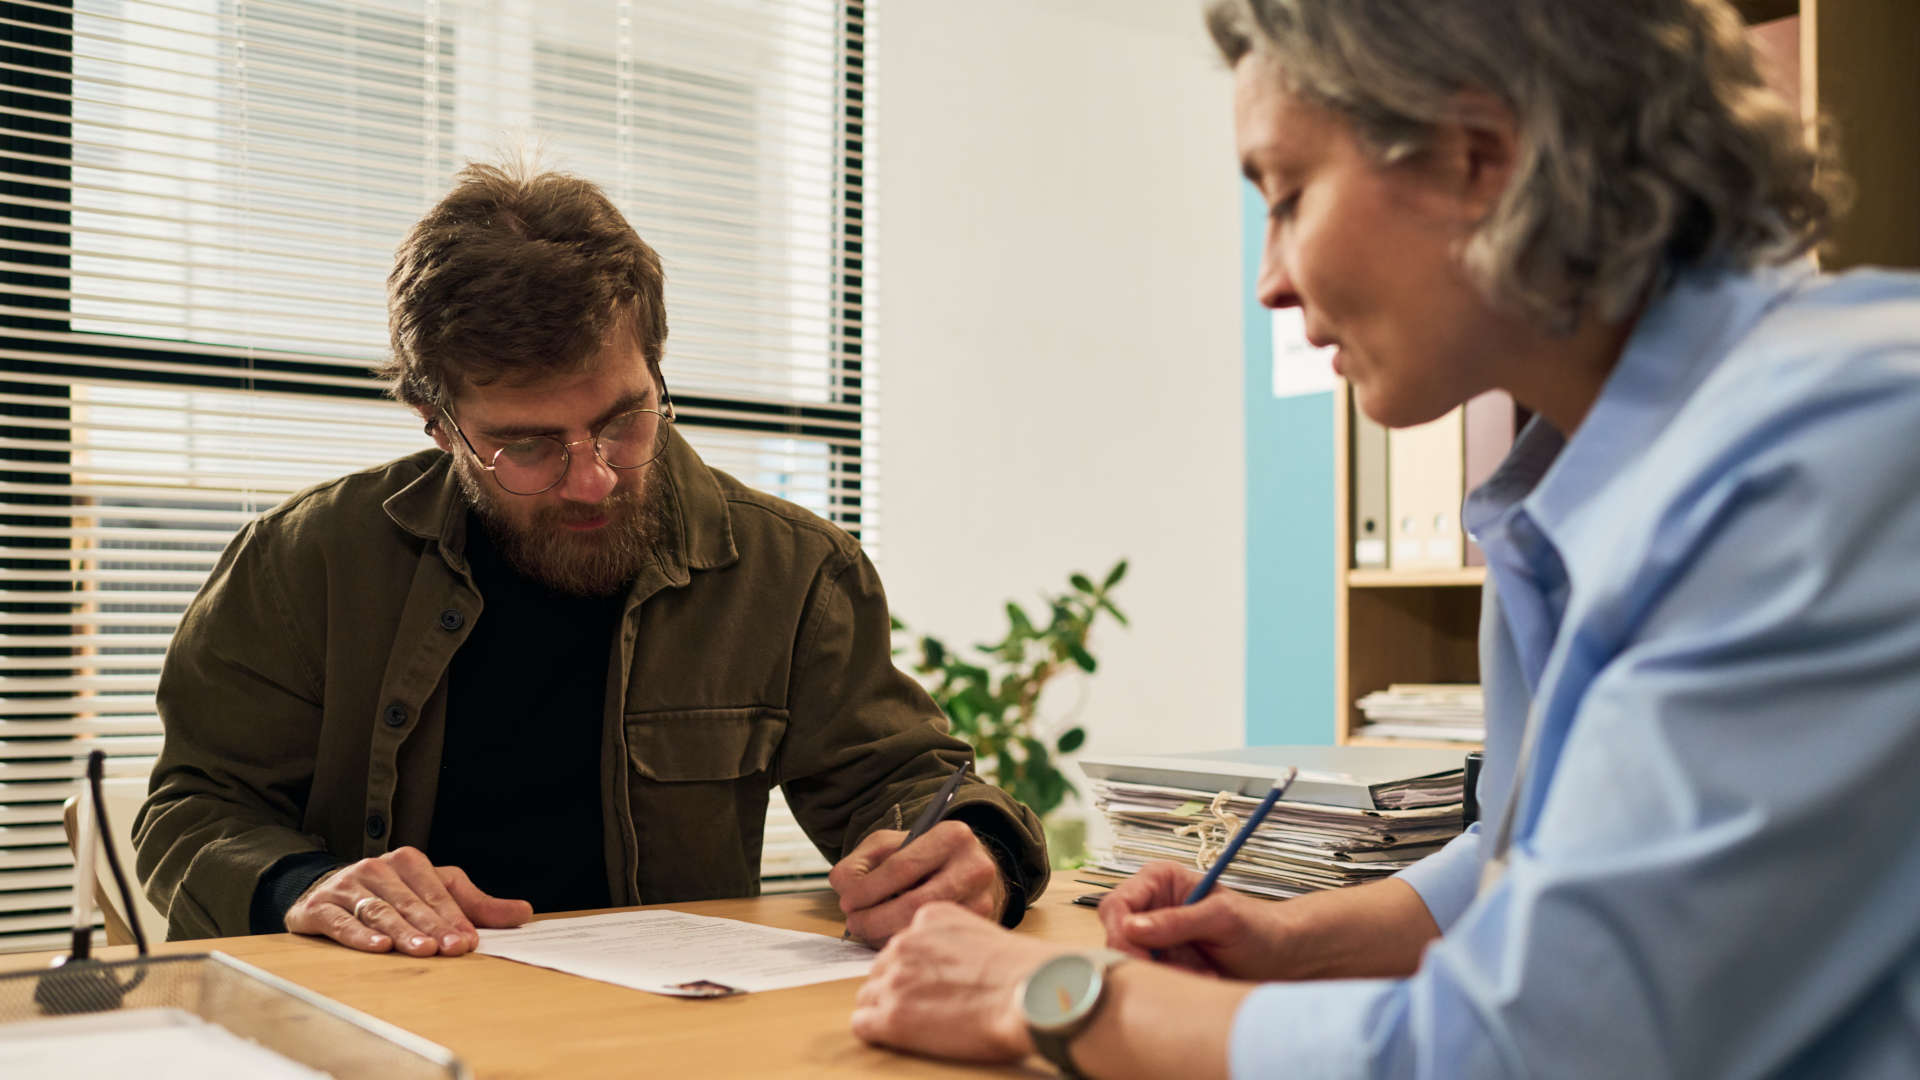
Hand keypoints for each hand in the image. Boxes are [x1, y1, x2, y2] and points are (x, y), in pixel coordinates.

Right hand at [284, 846, 533, 955]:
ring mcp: (347, 887)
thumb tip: (524, 912)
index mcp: (409, 862)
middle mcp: (377, 869)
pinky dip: (359, 935)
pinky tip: (377, 948)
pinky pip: (342, 922)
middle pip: (409, 903)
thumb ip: (476, 905)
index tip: (469, 941)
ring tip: (422, 950)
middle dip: (432, 926)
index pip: (436, 892)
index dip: (453, 917)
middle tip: (452, 949)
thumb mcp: (435, 891)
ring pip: (379, 912)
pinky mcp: (320, 908)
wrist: (325, 891)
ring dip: (402, 932)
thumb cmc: (392, 893)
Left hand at [830, 821, 1006, 945]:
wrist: (970, 872)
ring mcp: (982, 902)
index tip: (846, 902)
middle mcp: (975, 868)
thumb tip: (845, 890)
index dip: (867, 889)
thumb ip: (860, 863)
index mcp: (952, 837)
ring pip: (923, 928)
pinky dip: (905, 942)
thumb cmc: (923, 858)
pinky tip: (892, 936)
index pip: (902, 868)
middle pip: (913, 904)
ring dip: (885, 935)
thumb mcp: (890, 845)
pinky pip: (933, 942)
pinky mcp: (981, 928)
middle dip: (874, 918)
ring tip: (869, 930)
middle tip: (853, 923)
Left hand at [851, 901, 1058, 1062]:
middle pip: (881, 969)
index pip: (902, 943)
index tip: (932, 982)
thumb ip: (955, 942)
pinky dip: (877, 1032)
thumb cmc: (1023, 971)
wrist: (1029, 994)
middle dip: (898, 988)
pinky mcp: (891, 1017)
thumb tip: (950, 967)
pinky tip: (900, 1036)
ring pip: (869, 996)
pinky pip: (862, 1024)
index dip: (915, 968)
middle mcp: (905, 942)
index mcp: (929, 917)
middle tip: (925, 1006)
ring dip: (887, 1009)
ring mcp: (895, 979)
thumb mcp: (984, 933)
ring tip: (918, 1023)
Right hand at [1097, 861, 1287, 978]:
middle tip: (1178, 973)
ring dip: (1163, 973)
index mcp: (1159, 880)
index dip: (1122, 934)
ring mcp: (1154, 935)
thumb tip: (1130, 927)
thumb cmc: (1258, 927)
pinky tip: (1201, 979)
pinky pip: (1150, 976)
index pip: (1117, 904)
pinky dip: (1172, 983)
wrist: (1281, 956)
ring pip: (1132, 960)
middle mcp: (1150, 904)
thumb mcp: (1221, 919)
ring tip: (1201, 974)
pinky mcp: (1163, 960)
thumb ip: (1177, 921)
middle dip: (1145, 959)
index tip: (1143, 960)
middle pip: (1116, 934)